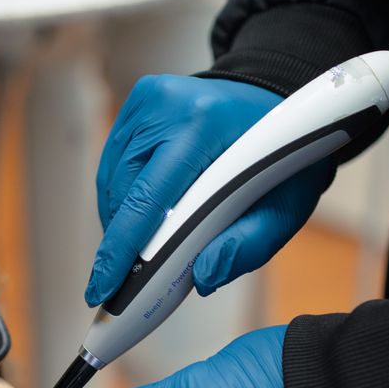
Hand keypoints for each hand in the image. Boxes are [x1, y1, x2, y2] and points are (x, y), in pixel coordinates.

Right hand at [87, 75, 333, 304]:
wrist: (281, 103)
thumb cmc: (283, 156)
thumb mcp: (286, 205)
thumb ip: (249, 245)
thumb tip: (202, 276)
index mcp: (203, 125)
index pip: (147, 199)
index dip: (121, 249)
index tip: (102, 288)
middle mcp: (167, 106)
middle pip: (124, 193)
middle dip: (125, 242)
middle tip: (134, 278)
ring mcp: (148, 99)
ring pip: (112, 180)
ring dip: (123, 220)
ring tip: (143, 246)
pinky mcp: (138, 102)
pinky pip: (114, 163)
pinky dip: (124, 196)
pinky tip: (144, 214)